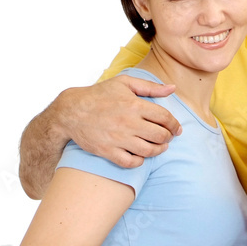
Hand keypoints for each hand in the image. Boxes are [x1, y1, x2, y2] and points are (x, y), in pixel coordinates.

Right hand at [60, 75, 181, 167]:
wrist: (69, 111)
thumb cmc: (99, 95)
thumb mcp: (124, 83)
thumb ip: (150, 86)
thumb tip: (173, 88)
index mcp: (134, 105)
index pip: (165, 117)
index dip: (175, 124)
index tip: (176, 128)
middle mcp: (128, 123)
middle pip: (160, 136)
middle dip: (168, 137)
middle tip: (168, 137)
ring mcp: (117, 138)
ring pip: (149, 150)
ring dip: (159, 150)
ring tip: (159, 146)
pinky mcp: (107, 151)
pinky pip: (131, 162)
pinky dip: (140, 161)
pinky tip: (141, 154)